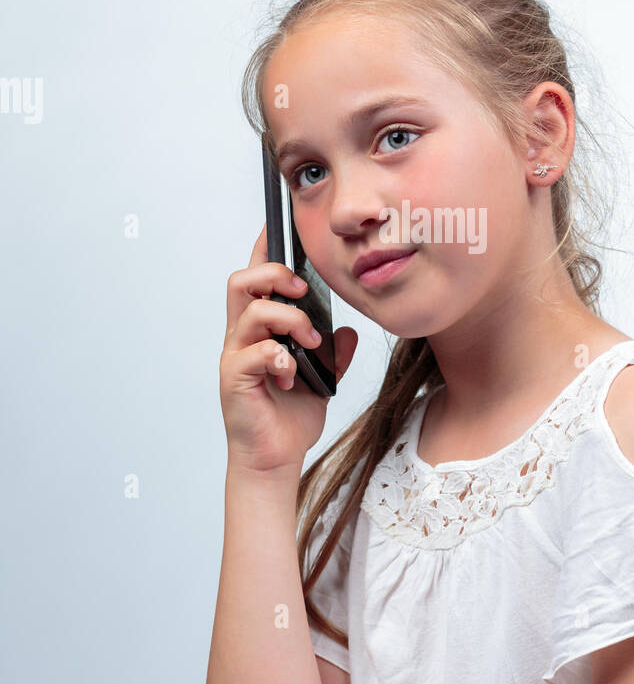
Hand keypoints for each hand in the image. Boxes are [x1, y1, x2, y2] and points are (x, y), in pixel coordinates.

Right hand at [219, 222, 357, 474]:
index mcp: (259, 329)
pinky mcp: (235, 380)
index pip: (256, 279)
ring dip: (289, 319)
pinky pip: (256, 353)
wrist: (275, 458)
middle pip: (241, 282)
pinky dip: (281, 358)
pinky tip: (293, 375)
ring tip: (311, 341)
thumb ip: (333, 350)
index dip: (264, 249)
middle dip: (275, 274)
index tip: (278, 225)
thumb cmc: (290, 416)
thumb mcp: (323, 377)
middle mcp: (241, 337)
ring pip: (251, 312)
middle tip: (304, 288)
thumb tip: (349, 330)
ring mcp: (236, 357)